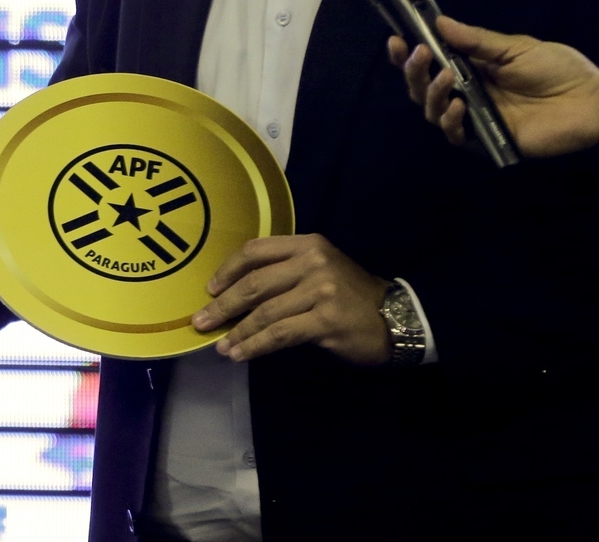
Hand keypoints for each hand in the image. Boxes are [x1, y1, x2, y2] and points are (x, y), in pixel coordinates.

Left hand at [192, 234, 389, 364]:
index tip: (210, 289)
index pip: (256, 250)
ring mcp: (320, 290)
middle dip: (223, 305)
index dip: (228, 270)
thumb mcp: (319, 271)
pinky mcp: (326, 319)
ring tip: (221, 346)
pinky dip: (256, 345)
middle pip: (254, 283)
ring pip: (265, 312)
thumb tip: (235, 295)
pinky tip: (241, 354)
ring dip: (238, 331)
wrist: (397, 318)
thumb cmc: (350, 296)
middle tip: (201, 321)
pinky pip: (280, 334)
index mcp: (307, 245)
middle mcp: (312, 262)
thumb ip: (283, 274)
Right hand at [386, 15, 598, 157]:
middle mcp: (466, 92)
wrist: (588, 102)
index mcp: (470, 68)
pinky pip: (454, 134)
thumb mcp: (515, 47)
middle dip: (413, 71)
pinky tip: (459, 106)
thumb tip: (439, 22)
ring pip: (431, 110)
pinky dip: (450, 120)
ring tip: (447, 78)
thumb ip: (477, 40)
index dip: (408, 54)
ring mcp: (473, 116)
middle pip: (421, 87)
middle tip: (419, 54)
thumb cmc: (556, 70)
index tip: (396, 40)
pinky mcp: (484, 139)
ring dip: (431, 92)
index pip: (430, 62)